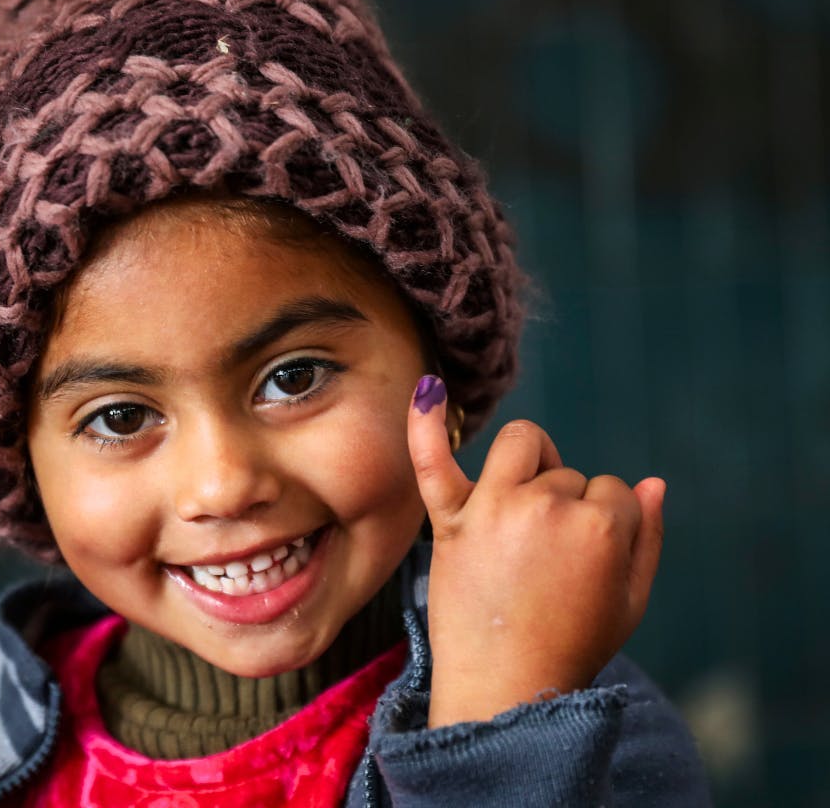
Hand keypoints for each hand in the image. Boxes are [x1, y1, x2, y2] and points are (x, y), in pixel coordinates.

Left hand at [407, 376, 665, 726]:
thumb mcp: (632, 600)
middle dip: (567, 508)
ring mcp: (494, 509)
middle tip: (548, 563)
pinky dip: (426, 422)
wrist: (504, 689)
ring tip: (522, 500)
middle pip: (568, 474)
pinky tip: (428, 388)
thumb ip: (647, 536)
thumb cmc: (573, 646)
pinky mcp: (450, 520)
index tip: (585, 567)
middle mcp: (547, 505)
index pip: (611, 490)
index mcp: (600, 526)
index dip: (603, 527)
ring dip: (530, 463)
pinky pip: (432, 459)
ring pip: (522, 444)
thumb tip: (652, 481)